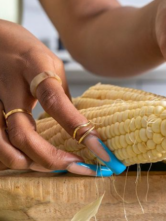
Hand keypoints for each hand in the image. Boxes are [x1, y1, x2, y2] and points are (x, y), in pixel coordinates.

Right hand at [0, 20, 123, 174]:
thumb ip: (62, 98)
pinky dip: (15, 157)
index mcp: (34, 68)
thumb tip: (80, 127)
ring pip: (4, 145)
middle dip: (52, 158)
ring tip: (57, 167)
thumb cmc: (28, 52)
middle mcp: (9, 88)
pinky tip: (33, 161)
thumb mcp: (53, 67)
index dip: (79, 129)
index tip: (101, 150)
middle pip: (24, 134)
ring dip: (32, 163)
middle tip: (78, 167)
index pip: (56, 104)